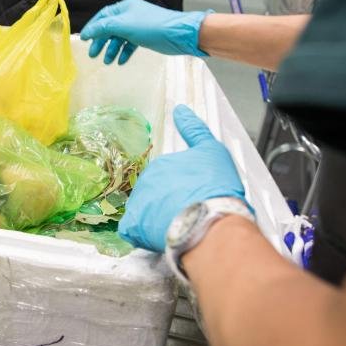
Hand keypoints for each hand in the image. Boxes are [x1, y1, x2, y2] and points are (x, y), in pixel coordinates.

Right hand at [81, 0, 209, 64]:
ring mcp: (138, 26)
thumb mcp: (124, 26)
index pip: (102, 16)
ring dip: (111, 49)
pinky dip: (124, 52)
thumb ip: (103, 28)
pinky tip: (120, 61)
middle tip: (93, 54)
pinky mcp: (145, 37)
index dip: (92, 28)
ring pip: (119, 38)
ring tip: (107, 62)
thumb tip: (87, 32)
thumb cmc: (152, 27)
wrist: (179, 35)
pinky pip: (130, 44)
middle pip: (109, 28)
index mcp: (124, 8)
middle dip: (100, 41)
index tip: (83, 40)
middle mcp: (130, 15)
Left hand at [119, 105, 248, 251]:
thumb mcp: (211, 150)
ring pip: (144, 211)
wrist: (209, 220)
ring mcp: (137, 203)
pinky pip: (131, 230)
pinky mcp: (134, 225)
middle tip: (189, 213)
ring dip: (157, 219)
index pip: (166, 176)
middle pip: (154, 194)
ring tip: (179, 225)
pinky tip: (158, 235)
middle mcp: (145, 181)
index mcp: (161, 164)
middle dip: (169, 203)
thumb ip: (194, 129)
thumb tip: (180, 110)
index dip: (181, 189)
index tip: (192, 197)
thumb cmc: (214, 188)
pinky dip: (142, 234)